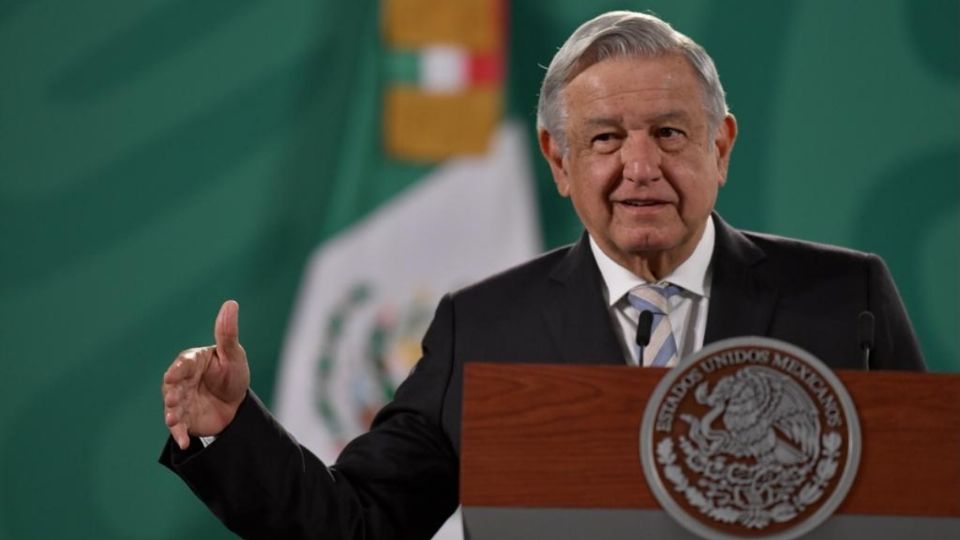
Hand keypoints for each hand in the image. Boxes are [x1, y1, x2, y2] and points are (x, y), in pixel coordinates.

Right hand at [162, 300, 250, 449]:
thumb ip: (227, 333)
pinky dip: (179, 434)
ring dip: (172, 413)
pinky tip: (184, 442)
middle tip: (171, 400)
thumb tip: (231, 303)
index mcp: (192, 362)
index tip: (175, 375)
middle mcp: (182, 381)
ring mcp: (181, 400)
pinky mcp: (184, 418)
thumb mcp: (233, 355)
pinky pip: (179, 426)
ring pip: (173, 406)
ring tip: (173, 420)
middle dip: (171, 393)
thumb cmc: (233, 374)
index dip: (179, 370)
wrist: (236, 406)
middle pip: (173, 386)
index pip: (183, 363)